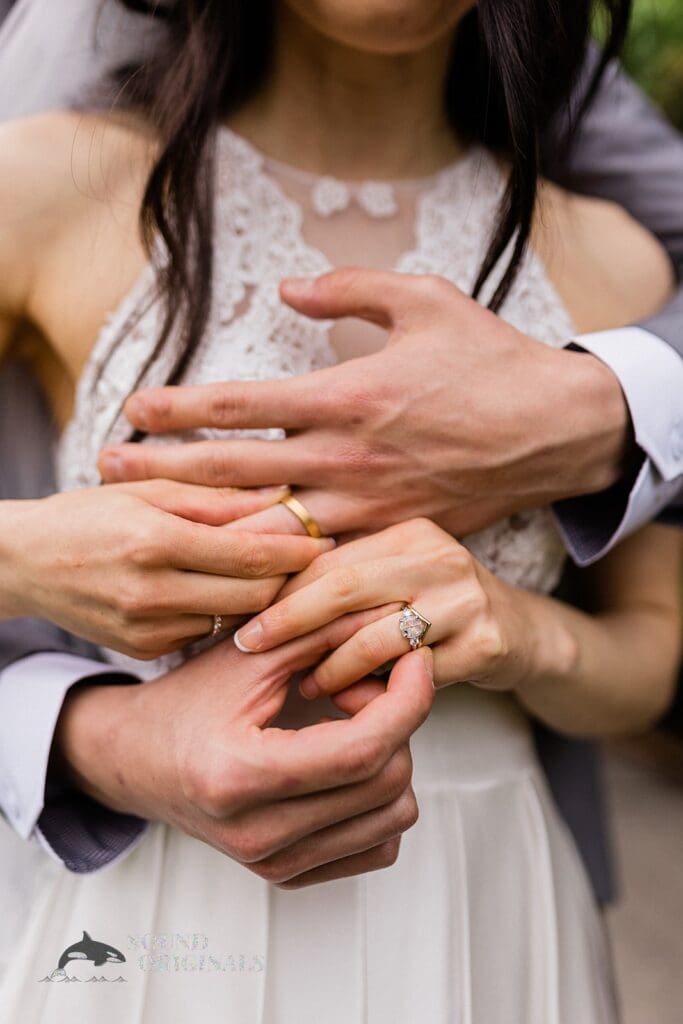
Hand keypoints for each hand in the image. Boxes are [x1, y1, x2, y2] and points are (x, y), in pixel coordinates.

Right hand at [0, 479, 331, 658]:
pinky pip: (206, 633)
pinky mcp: (145, 651)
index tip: (326, 539)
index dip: (296, 550)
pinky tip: (226, 591)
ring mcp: (148, 630)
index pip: (250, 554)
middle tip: (314, 559)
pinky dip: (223, 613)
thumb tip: (282, 493)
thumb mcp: (148, 490)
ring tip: (276, 572)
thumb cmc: (87, 514)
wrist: (22, 564)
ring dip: (260, 598)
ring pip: (235, 618)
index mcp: (155, 541)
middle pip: (254, 595)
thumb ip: (217, 496)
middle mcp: (152, 592)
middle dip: (289, 579)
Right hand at [54, 619, 433, 887]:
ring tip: (345, 722)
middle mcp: (258, 834)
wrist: (138, 759)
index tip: (417, 658)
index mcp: (241, 775)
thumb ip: (323, 631)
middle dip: (394, 721)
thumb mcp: (250, 654)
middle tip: (354, 685)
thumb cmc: (188, 700)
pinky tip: (343, 762)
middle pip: (387, 781)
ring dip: (389, 758)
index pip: (362, 751)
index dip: (407, 700)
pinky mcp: (288, 875)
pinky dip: (378, 799)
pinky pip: (378, 846)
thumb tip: (397, 617)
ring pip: (394, 816)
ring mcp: (274, 863)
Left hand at [98, 268, 630, 537]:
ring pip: (269, 526)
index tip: (136, 407)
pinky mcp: (391, 534)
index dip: (181, 406)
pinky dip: (272, 565)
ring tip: (154, 523)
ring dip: (205, 524)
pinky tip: (233, 570)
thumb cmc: (490, 359)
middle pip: (237, 470)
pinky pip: (320, 559)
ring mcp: (369, 504)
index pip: (242, 404)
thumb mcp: (425, 299)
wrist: (554, 430)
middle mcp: (349, 456)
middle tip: (110, 470)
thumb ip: (348, 290)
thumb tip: (287, 287)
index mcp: (350, 394)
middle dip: (166, 470)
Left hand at [232, 517, 545, 696]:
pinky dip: (372, 691)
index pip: (331, 559)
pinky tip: (348, 701)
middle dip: (290, 620)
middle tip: (250, 647)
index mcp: (410, 534)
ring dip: (330, 666)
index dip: (282, 589)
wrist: (523, 636)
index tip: (242, 617)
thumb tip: (258, 595)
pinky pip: (411, 674)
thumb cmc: (437, 611)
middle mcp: (440, 557)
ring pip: (376, 636)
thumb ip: (344, 583)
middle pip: (346, 587)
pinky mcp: (486, 643)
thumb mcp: (396, 581)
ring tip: (304, 685)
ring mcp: (466, 599)